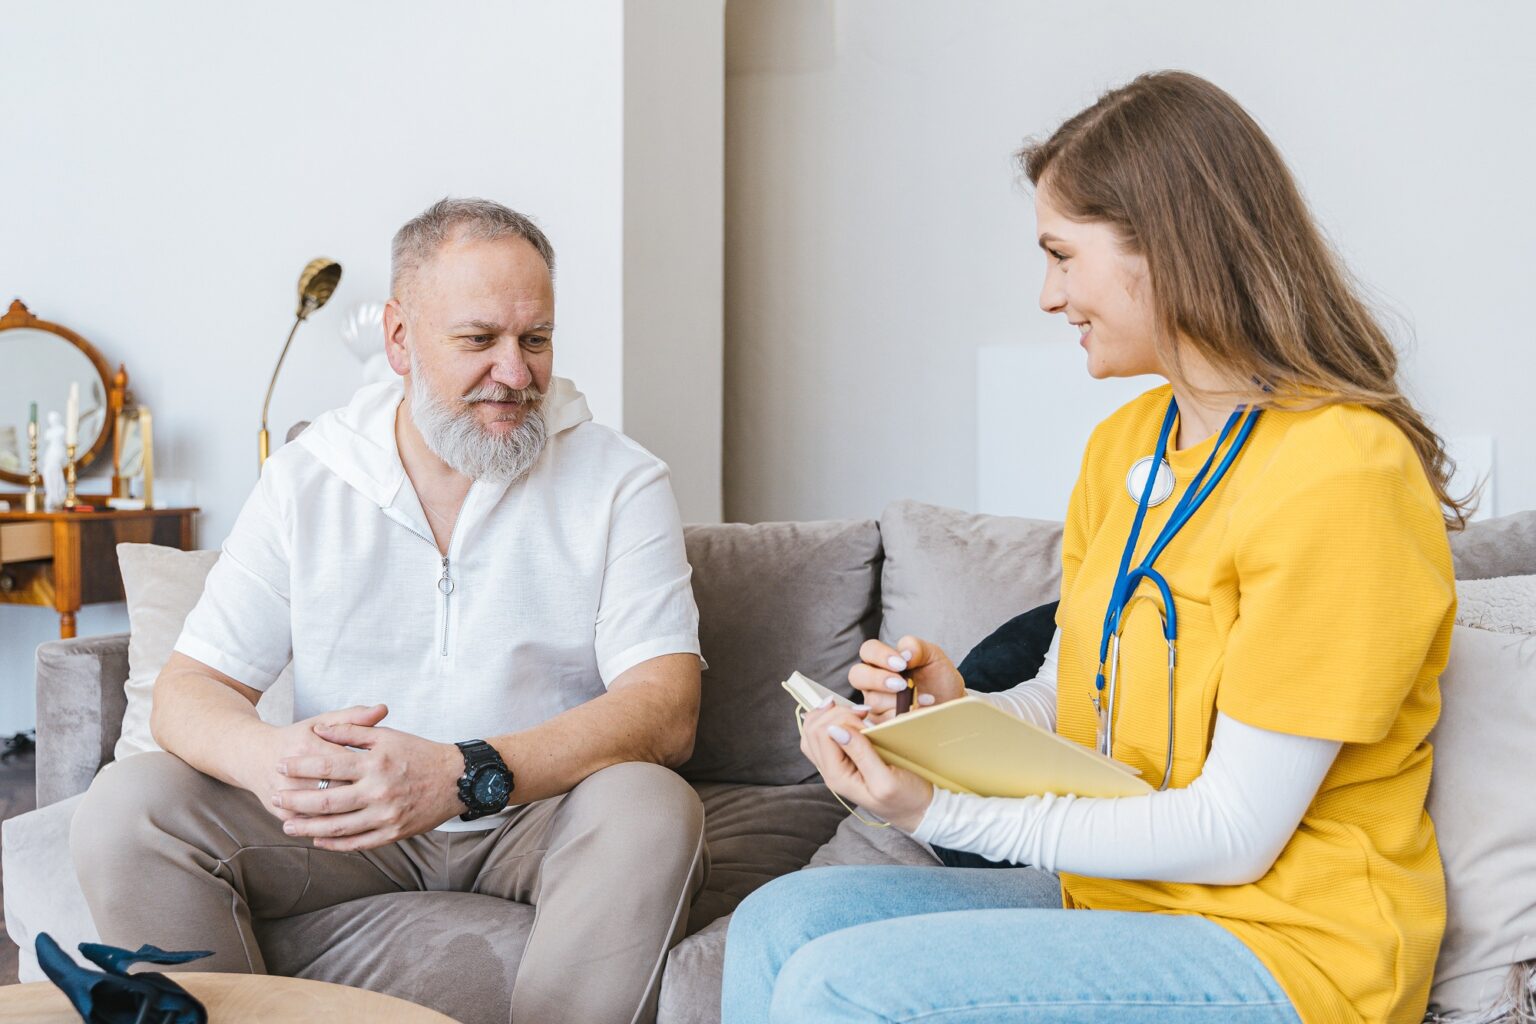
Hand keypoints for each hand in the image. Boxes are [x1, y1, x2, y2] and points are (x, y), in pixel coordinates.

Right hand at [239, 704, 389, 823]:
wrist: (254, 757)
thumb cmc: (297, 737)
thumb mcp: (321, 722)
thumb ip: (353, 717)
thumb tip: (383, 709)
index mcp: (308, 746)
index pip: (344, 762)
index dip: (368, 770)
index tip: (387, 773)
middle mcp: (294, 773)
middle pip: (336, 789)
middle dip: (361, 795)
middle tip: (383, 798)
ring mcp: (286, 796)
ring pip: (324, 812)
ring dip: (349, 815)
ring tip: (371, 812)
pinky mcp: (282, 814)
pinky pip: (311, 825)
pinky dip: (331, 827)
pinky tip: (352, 825)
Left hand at [270, 714, 464, 851]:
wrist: (456, 779)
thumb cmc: (420, 753)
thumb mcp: (388, 735)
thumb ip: (352, 730)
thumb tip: (321, 729)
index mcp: (375, 763)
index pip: (328, 764)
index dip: (300, 765)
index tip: (281, 765)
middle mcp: (379, 790)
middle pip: (326, 799)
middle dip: (296, 799)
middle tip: (274, 796)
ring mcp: (386, 814)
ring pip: (338, 826)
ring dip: (308, 827)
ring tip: (288, 825)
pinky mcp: (393, 832)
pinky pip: (358, 842)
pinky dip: (335, 843)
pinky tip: (318, 840)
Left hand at [800, 702, 932, 831]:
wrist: (915, 811)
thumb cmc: (905, 798)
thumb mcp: (886, 780)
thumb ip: (861, 754)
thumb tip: (835, 729)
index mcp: (837, 776)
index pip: (821, 734)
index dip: (841, 718)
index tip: (866, 719)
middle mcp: (830, 770)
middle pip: (812, 729)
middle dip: (834, 713)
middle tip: (863, 713)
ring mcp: (834, 765)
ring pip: (813, 730)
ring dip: (832, 714)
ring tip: (858, 713)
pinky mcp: (842, 760)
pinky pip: (825, 736)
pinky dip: (835, 720)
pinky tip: (852, 718)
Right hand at [848, 635, 964, 724]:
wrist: (951, 705)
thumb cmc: (939, 680)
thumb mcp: (933, 657)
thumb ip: (917, 647)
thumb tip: (905, 652)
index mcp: (882, 661)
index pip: (868, 650)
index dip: (880, 655)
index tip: (902, 664)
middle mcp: (873, 682)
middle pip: (857, 675)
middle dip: (878, 679)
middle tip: (902, 684)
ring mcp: (875, 705)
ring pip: (873, 701)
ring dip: (899, 701)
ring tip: (925, 700)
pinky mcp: (881, 725)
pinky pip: (883, 722)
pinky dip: (903, 717)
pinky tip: (920, 713)